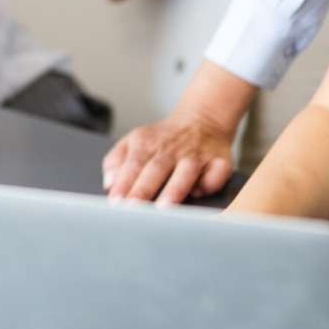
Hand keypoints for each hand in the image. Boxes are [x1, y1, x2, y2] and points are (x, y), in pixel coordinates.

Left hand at [102, 108, 235, 203]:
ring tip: (163, 208)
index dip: (124, 184)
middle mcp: (172, 148)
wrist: (202, 119)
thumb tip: (109, 183)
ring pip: (185, 173)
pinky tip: (198, 193)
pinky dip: (208, 184)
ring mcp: (197, 155)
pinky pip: (215, 175)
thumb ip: (116, 161)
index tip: (115, 202)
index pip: (132, 165)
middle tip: (133, 209)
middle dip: (143, 189)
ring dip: (174, 190)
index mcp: (146, 142)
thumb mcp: (133, 141)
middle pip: (155, 169)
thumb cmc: (163, 140)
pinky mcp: (220, 162)